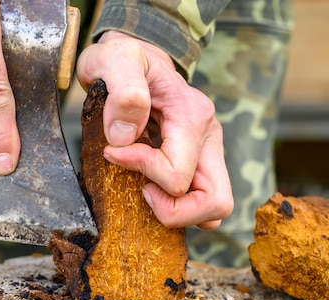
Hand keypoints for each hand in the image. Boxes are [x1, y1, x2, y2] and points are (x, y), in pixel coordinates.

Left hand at [76, 31, 233, 229]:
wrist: (135, 58)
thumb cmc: (124, 59)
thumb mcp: (115, 59)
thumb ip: (123, 91)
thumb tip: (124, 138)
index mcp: (192, 116)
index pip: (177, 174)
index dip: (142, 171)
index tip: (113, 153)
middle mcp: (208, 137)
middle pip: (215, 203)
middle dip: (173, 211)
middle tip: (142, 192)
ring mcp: (208, 153)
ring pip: (214, 211)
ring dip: (178, 212)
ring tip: (146, 190)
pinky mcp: (200, 163)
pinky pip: (200, 203)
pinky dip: (177, 207)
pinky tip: (151, 187)